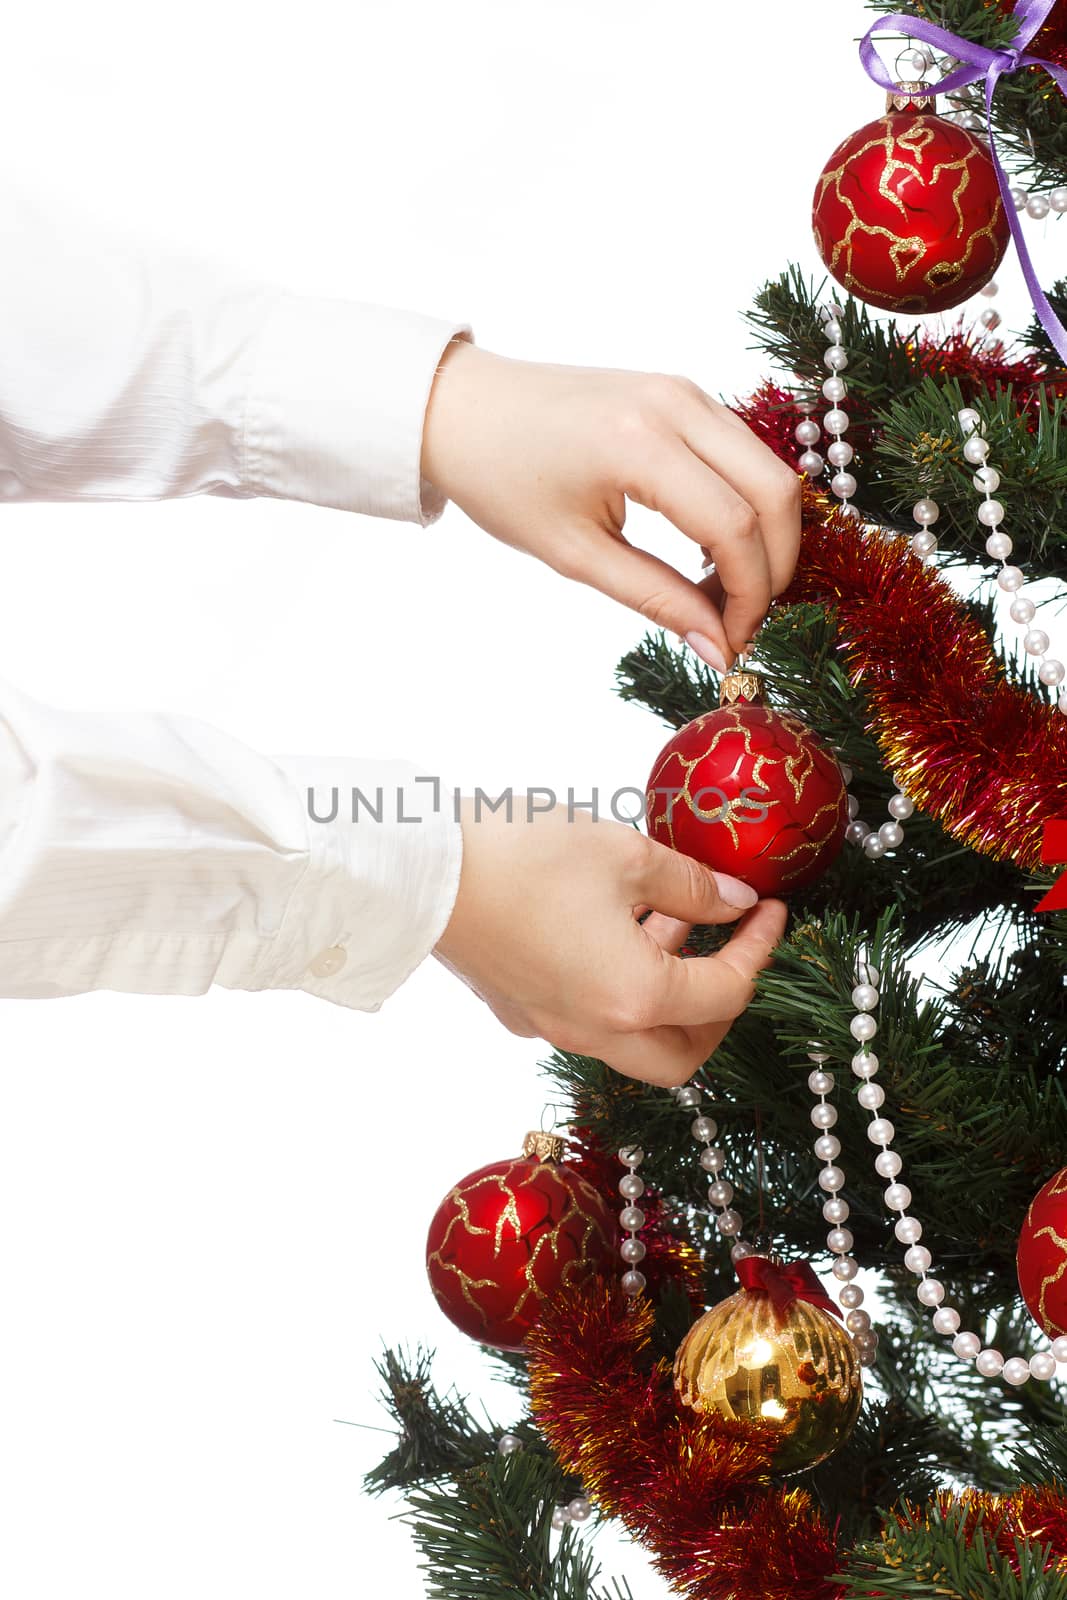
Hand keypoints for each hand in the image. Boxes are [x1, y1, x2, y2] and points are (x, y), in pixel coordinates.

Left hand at [420, 339, 801, 666]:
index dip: (749, 594)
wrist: (464, 408)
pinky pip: (744, 452)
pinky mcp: (684, 391)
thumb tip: (719, 649)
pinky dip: (746, 504)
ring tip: (719, 588)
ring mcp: (685, 390)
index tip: (734, 641)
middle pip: (776, 491)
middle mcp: (676, 405)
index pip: (735, 526)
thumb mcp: (574, 554)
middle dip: (774, 566)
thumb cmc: (502, 480)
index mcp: (640, 445)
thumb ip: (656, 599)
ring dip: (764, 536)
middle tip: (741, 619)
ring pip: (770, 469)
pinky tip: (709, 546)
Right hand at [434, 800, 786, 1085]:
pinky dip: (620, 987)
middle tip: (732, 953)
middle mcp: (595, 1030)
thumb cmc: (523, 855)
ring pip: (633, 1042)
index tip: (769, 907)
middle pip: (683, 1055)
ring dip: (667, 993)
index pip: (726, 992)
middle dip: (720, 1009)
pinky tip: (616, 926)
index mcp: (634, 998)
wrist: (420, 867)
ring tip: (673, 918)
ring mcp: (551, 1026)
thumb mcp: (625, 855)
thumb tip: (734, 900)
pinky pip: (588, 1018)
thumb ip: (693, 885)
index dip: (760, 948)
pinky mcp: (518, 1010)